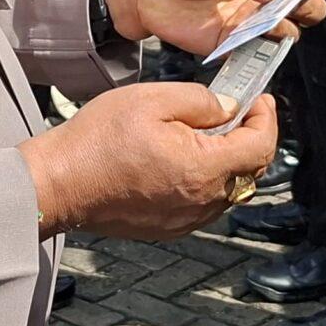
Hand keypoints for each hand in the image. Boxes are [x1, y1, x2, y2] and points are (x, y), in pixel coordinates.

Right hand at [21, 86, 281, 239]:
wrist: (59, 184)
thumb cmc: (98, 140)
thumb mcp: (152, 100)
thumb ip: (201, 102)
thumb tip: (230, 108)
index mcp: (203, 169)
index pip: (261, 146)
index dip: (266, 117)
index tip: (258, 97)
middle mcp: (202, 202)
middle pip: (250, 170)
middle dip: (249, 136)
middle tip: (233, 109)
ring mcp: (187, 219)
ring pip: (229, 188)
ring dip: (227, 159)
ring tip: (202, 131)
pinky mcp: (171, 228)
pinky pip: (205, 202)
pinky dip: (206, 178)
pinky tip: (181, 157)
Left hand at [103, 0, 325, 56]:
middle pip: (303, 3)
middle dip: (306, 5)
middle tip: (290, 4)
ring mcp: (248, 19)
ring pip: (285, 30)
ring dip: (283, 30)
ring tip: (268, 23)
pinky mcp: (231, 43)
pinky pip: (256, 52)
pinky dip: (260, 52)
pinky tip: (254, 43)